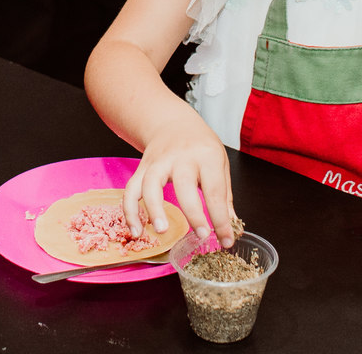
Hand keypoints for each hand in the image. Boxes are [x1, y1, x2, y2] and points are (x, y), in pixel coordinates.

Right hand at [121, 116, 236, 246]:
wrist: (173, 123)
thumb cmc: (200, 145)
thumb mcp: (220, 162)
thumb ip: (224, 194)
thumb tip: (231, 225)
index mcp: (206, 156)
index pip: (215, 190)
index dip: (221, 218)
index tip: (226, 240)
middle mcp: (181, 158)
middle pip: (184, 185)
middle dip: (193, 212)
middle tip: (201, 235)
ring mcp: (159, 162)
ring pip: (151, 184)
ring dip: (154, 209)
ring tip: (162, 230)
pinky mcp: (142, 169)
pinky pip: (131, 190)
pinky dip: (130, 211)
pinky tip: (137, 230)